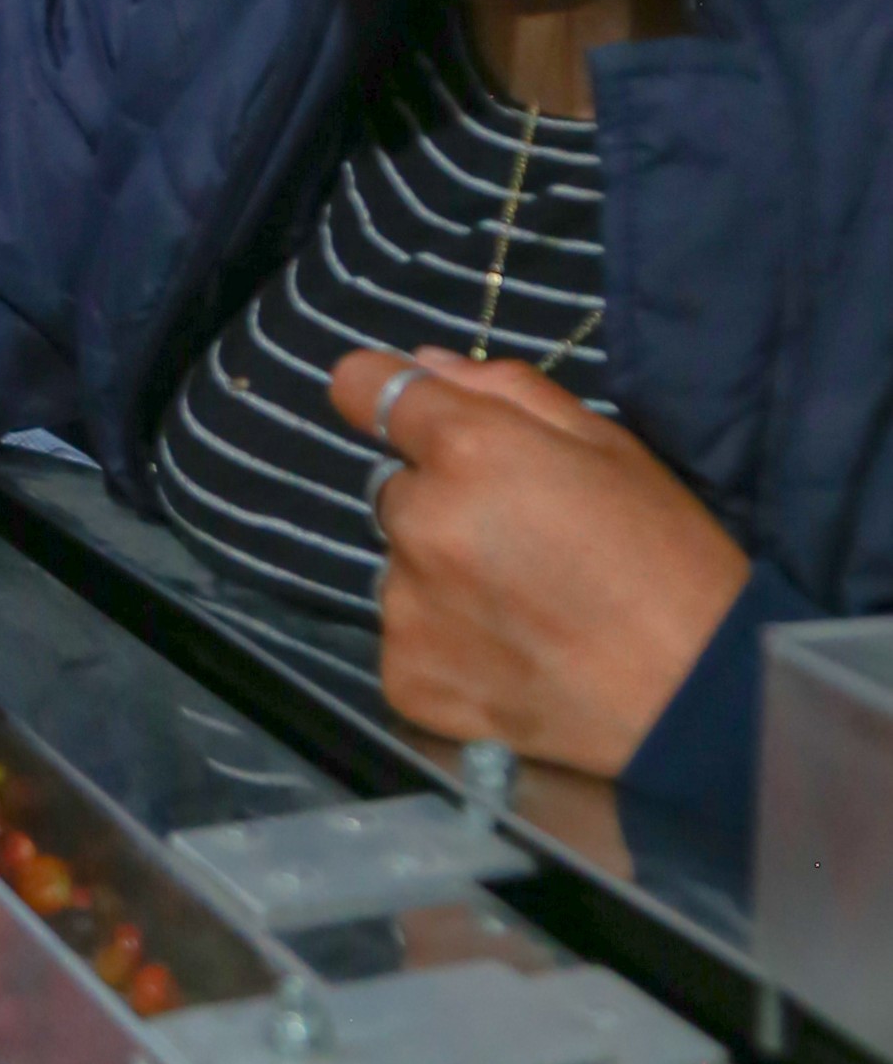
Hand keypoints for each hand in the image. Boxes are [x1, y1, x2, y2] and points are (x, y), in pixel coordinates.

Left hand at [336, 346, 750, 775]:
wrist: (701, 699)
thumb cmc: (668, 559)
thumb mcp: (608, 446)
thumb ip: (506, 391)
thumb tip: (421, 364)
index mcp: (465, 449)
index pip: (362, 387)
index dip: (384, 397)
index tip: (413, 421)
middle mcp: (419, 520)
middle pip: (397, 490)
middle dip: (442, 503)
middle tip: (523, 545)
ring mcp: (404, 605)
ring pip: (400, 568)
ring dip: (441, 577)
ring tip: (526, 610)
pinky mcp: (406, 676)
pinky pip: (407, 640)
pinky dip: (445, 646)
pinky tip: (512, 658)